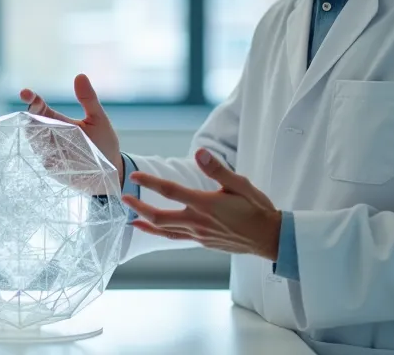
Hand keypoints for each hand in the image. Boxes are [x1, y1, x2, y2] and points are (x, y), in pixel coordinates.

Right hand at [19, 74, 122, 194]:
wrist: (111, 171)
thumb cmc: (104, 142)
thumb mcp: (98, 118)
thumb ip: (89, 99)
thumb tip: (80, 75)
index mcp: (57, 120)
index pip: (39, 108)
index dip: (31, 100)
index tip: (25, 93)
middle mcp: (50, 135)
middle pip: (31, 125)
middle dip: (29, 118)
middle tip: (35, 111)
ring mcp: (49, 152)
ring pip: (35, 142)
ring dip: (38, 136)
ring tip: (50, 132)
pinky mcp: (52, 168)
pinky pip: (44, 160)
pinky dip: (47, 154)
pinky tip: (54, 152)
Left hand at [122, 148, 281, 260]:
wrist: (269, 238)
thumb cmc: (257, 208)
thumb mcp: (241, 184)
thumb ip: (218, 169)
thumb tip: (200, 152)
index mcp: (206, 204)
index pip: (171, 191)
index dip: (150, 182)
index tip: (135, 175)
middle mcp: (199, 222)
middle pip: (160, 217)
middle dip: (139, 207)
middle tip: (124, 197)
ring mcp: (199, 235)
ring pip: (164, 231)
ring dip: (144, 222)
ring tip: (129, 215)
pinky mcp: (202, 242)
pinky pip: (174, 238)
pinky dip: (158, 233)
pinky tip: (150, 229)